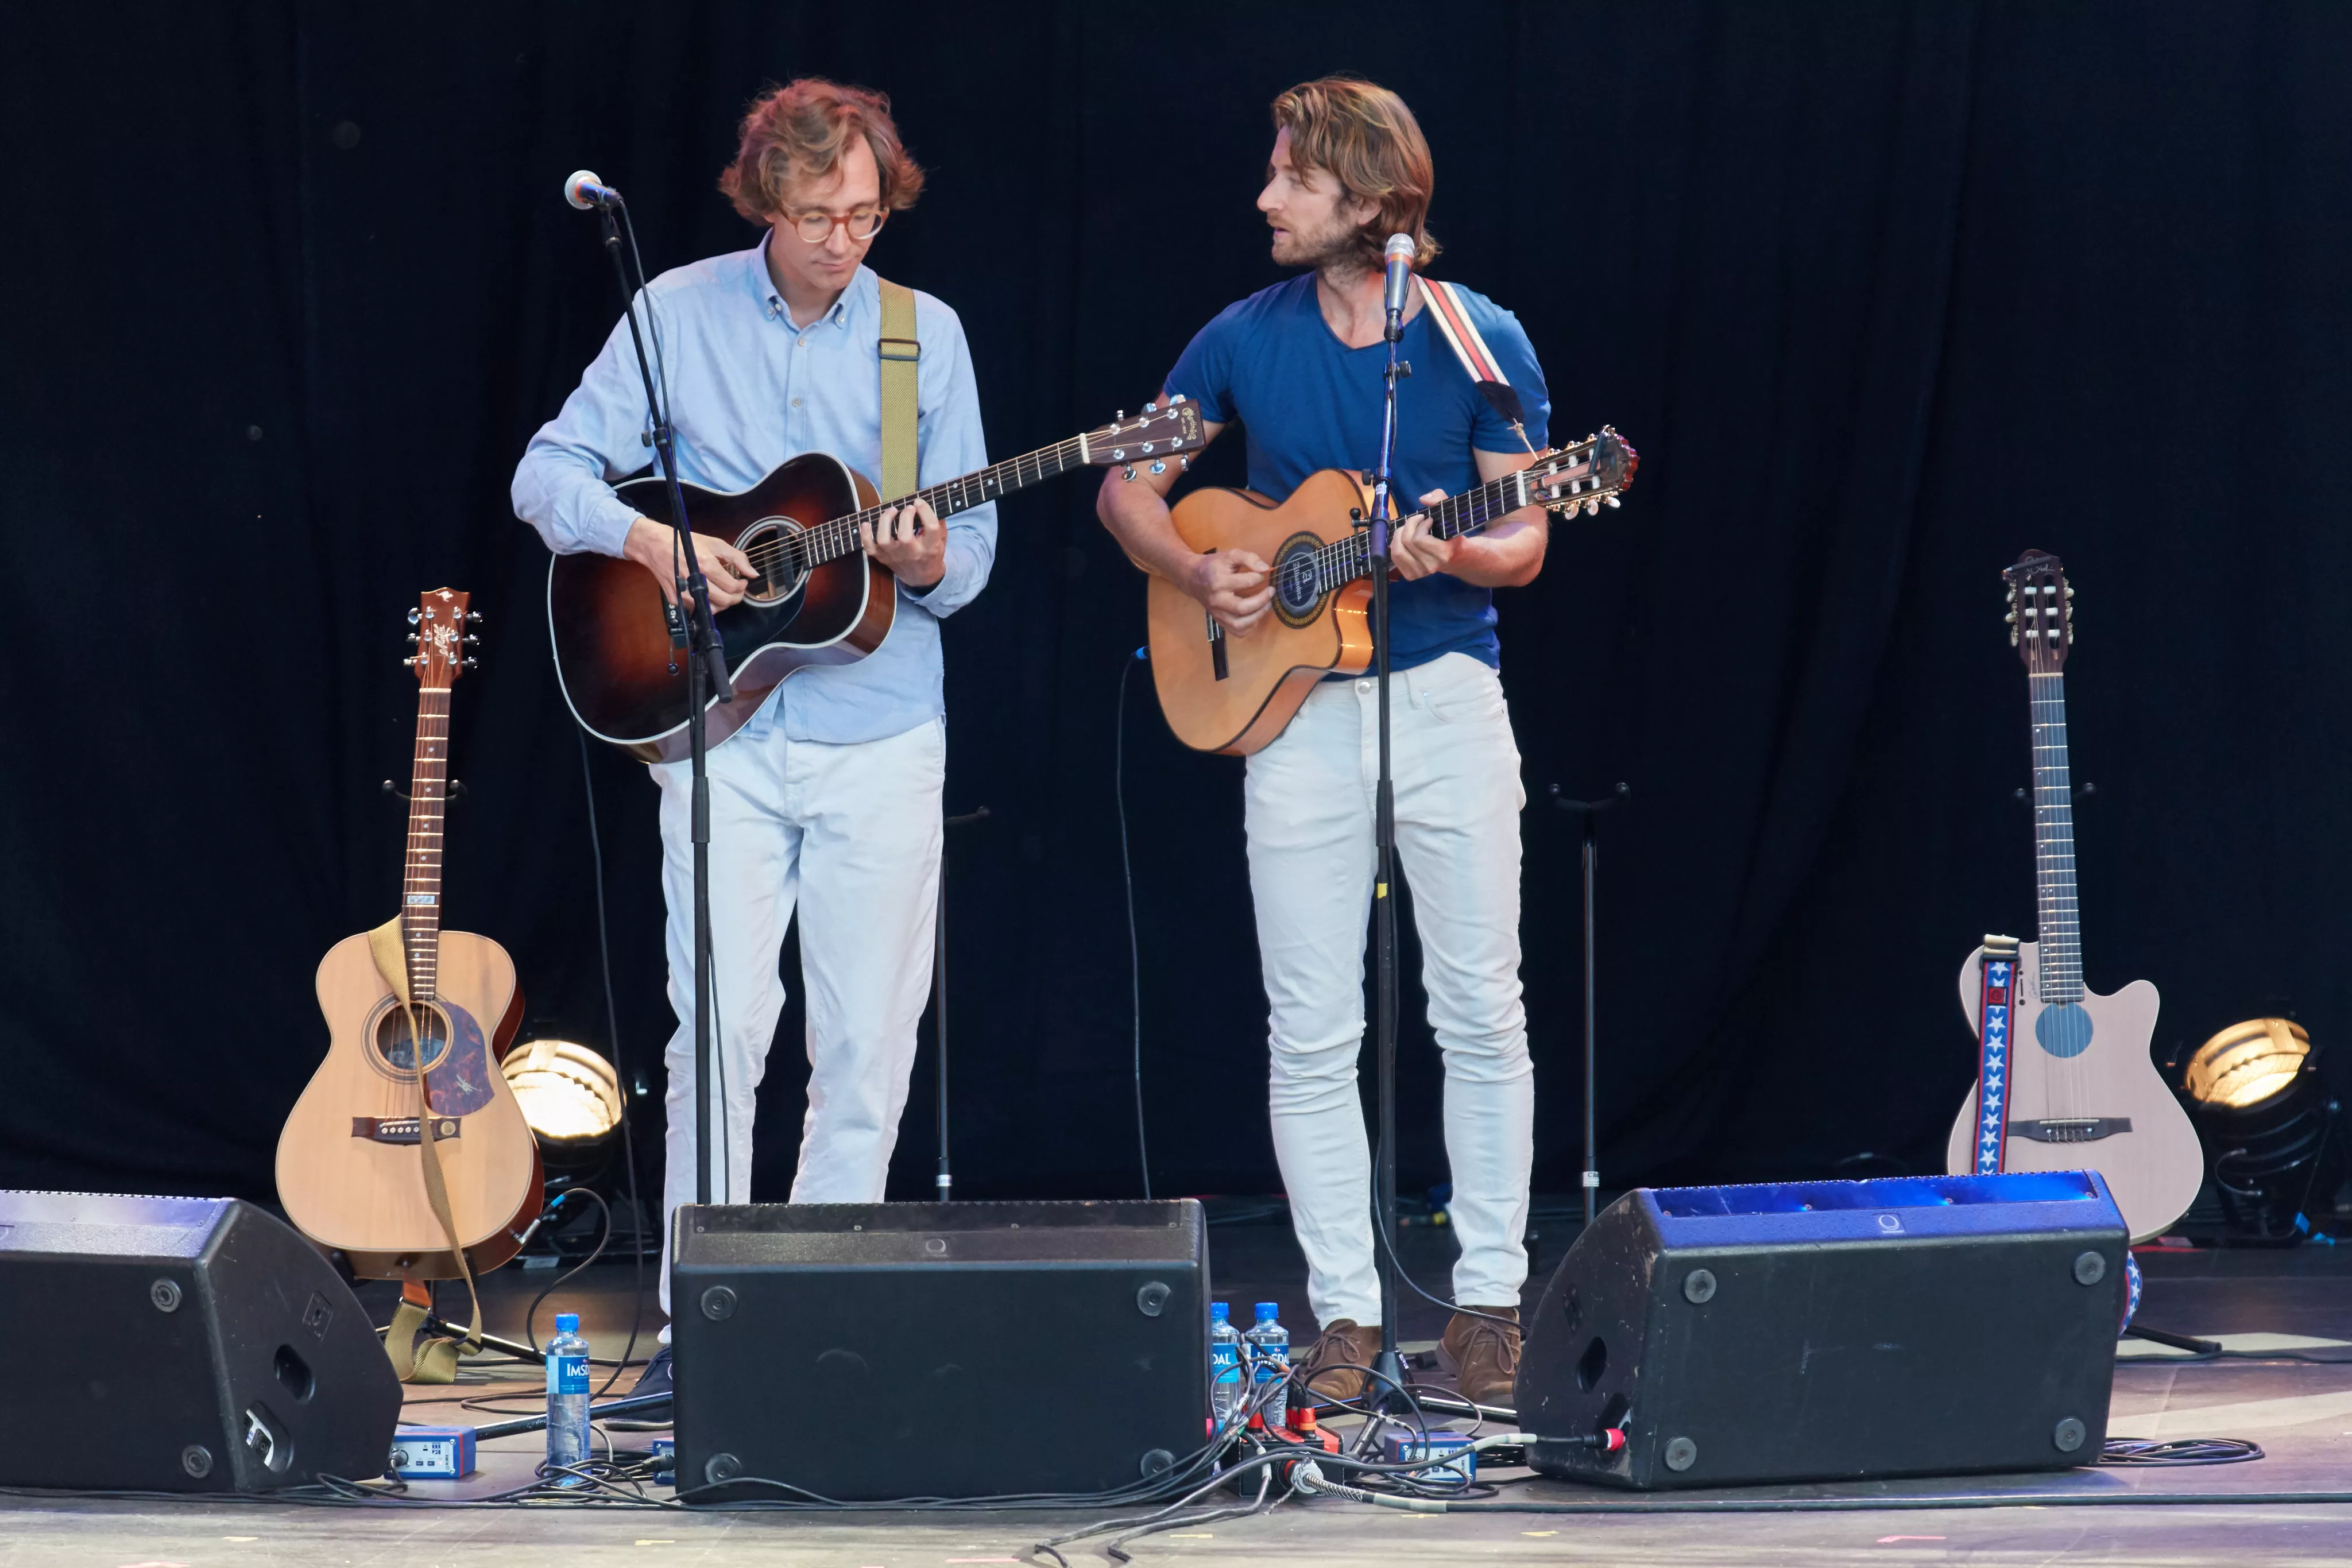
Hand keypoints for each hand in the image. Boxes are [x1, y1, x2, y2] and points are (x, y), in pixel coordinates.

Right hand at [625, 515, 755, 609]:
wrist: (654, 545)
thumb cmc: (686, 542)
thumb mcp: (714, 543)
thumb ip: (737, 558)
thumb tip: (754, 574)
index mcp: (706, 565)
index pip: (732, 587)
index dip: (742, 587)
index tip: (743, 582)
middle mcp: (695, 581)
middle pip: (724, 601)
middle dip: (735, 598)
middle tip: (737, 590)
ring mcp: (683, 592)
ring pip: (711, 609)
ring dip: (722, 604)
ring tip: (724, 593)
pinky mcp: (674, 598)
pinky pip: (696, 608)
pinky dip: (705, 604)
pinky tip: (707, 593)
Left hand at [859, 498, 945, 587]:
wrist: (921, 577)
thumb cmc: (931, 554)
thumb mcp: (941, 540)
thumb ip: (939, 523)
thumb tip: (931, 502)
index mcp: (930, 547)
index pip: (931, 528)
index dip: (925, 511)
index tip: (919, 502)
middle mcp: (912, 553)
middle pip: (905, 536)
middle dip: (905, 516)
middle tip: (908, 508)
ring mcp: (895, 556)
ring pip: (884, 539)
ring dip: (885, 521)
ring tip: (891, 510)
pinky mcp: (883, 557)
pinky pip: (870, 548)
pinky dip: (865, 535)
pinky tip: (866, 524)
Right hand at [1192, 548, 1271, 636]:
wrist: (1194, 578)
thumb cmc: (1214, 565)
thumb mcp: (1230, 555)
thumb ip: (1249, 558)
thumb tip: (1266, 569)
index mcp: (1219, 581)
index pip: (1246, 582)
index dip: (1259, 577)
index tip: (1263, 574)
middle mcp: (1217, 600)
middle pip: (1242, 608)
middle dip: (1262, 600)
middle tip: (1271, 591)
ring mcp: (1217, 613)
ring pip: (1240, 624)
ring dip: (1258, 616)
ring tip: (1266, 605)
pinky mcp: (1219, 621)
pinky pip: (1237, 631)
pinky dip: (1250, 626)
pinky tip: (1255, 615)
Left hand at [1390, 489, 1458, 580]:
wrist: (1460, 559)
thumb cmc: (1455, 536)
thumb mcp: (1453, 514)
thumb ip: (1441, 500)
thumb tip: (1423, 499)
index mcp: (1444, 554)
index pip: (1419, 539)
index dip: (1419, 524)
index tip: (1427, 519)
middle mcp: (1431, 566)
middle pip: (1406, 542)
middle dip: (1409, 525)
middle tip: (1417, 520)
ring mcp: (1421, 573)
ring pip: (1397, 551)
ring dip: (1400, 534)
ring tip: (1410, 529)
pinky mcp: (1411, 576)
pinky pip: (1395, 558)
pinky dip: (1397, 545)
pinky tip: (1406, 539)